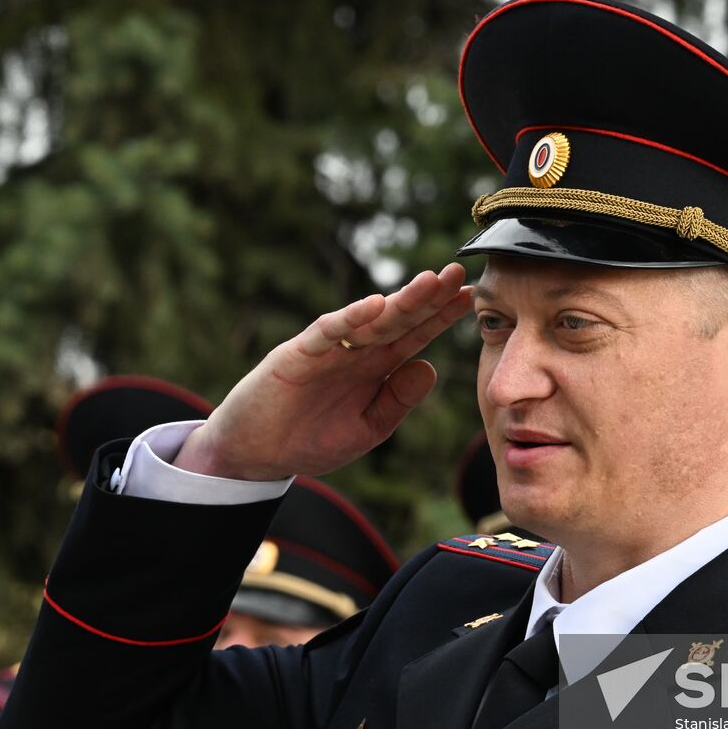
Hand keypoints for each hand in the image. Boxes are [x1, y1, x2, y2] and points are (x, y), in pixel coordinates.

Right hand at [173, 264, 473, 479]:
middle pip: (399, 319)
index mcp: (374, 367)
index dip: (441, 317)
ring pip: (370, 319)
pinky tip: (375, 304)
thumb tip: (430, 368)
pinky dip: (350, 318)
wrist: (256, 455)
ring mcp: (328, 349)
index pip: (415, 336)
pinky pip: (328, 332)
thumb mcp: (367, 428)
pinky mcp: (298, 354)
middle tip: (459, 273)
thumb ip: (396, 401)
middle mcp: (355, 350)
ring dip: (400, 300)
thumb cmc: (310, 439)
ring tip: (430, 281)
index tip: (471, 298)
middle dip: (429, 297)